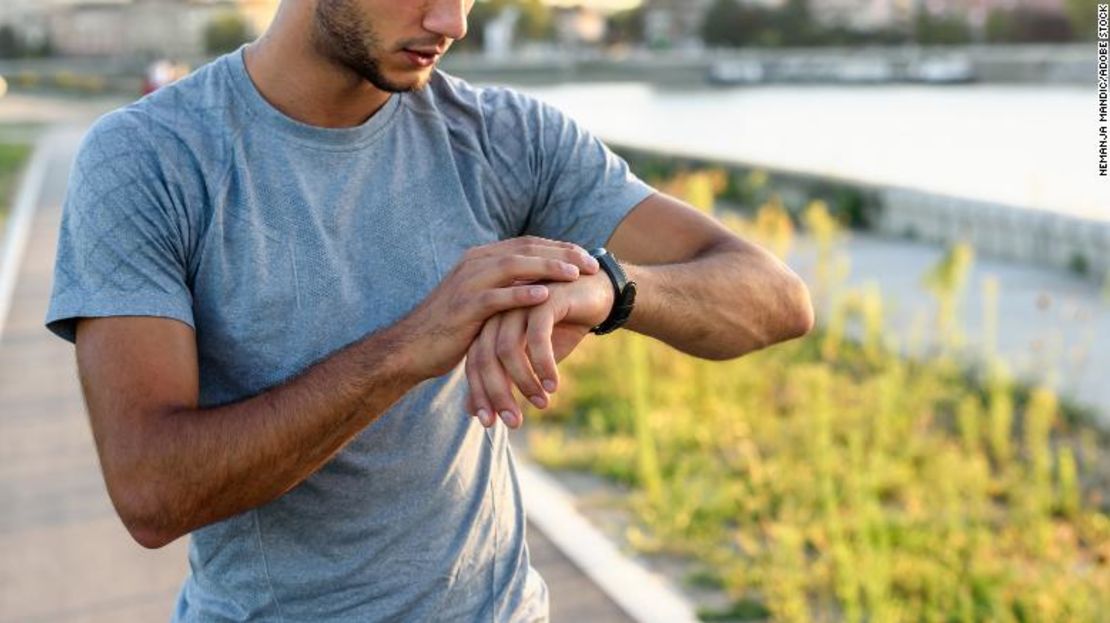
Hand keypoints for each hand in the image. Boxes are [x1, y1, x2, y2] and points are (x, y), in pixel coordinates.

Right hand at [393, 237, 600, 380]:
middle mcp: (474, 264)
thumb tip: (537, 284)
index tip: (587, 256)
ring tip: (575, 274)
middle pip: (526, 250)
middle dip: (562, 254)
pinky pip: (496, 297)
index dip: (559, 248)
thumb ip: (504, 287)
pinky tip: (545, 296)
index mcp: (481, 259)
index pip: (528, 244)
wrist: (412, 347)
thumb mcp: (480, 300)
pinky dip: (521, 294)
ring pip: (513, 266)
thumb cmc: (451, 327)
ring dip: (547, 268)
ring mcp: (467, 284)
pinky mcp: (464, 308)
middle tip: (592, 263)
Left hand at [464, 270, 614, 428]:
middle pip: (486, 358)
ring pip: (508, 349)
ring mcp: (519, 303)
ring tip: (542, 403)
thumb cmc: (560, 328)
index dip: (479, 394)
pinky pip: (537, 338)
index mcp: (490, 324)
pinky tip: (553, 384)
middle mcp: (499, 312)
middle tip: (514, 421)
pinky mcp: (544, 300)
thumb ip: (502, 381)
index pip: (474, 363)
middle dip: (498, 394)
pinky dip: (543, 365)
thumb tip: (473, 413)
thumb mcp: (529, 360)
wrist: (596, 295)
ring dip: (525, 382)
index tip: (489, 423)